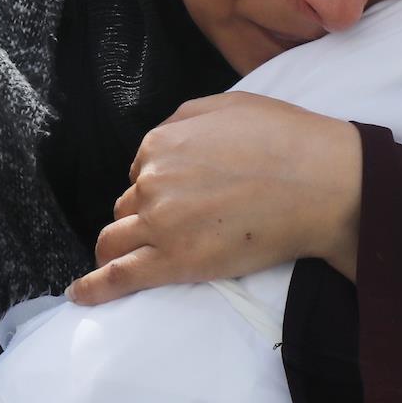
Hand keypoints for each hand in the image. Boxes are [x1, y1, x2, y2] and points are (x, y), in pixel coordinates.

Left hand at [69, 94, 361, 305]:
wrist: (322, 183)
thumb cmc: (287, 141)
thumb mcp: (229, 106)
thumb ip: (185, 120)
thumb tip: (163, 140)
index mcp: (162, 144)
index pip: (141, 171)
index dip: (157, 185)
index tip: (176, 197)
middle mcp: (152, 181)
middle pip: (129, 205)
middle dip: (142, 215)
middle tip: (170, 228)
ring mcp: (160, 223)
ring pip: (116, 239)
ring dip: (118, 247)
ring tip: (123, 260)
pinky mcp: (174, 262)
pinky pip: (119, 277)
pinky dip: (94, 288)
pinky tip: (79, 296)